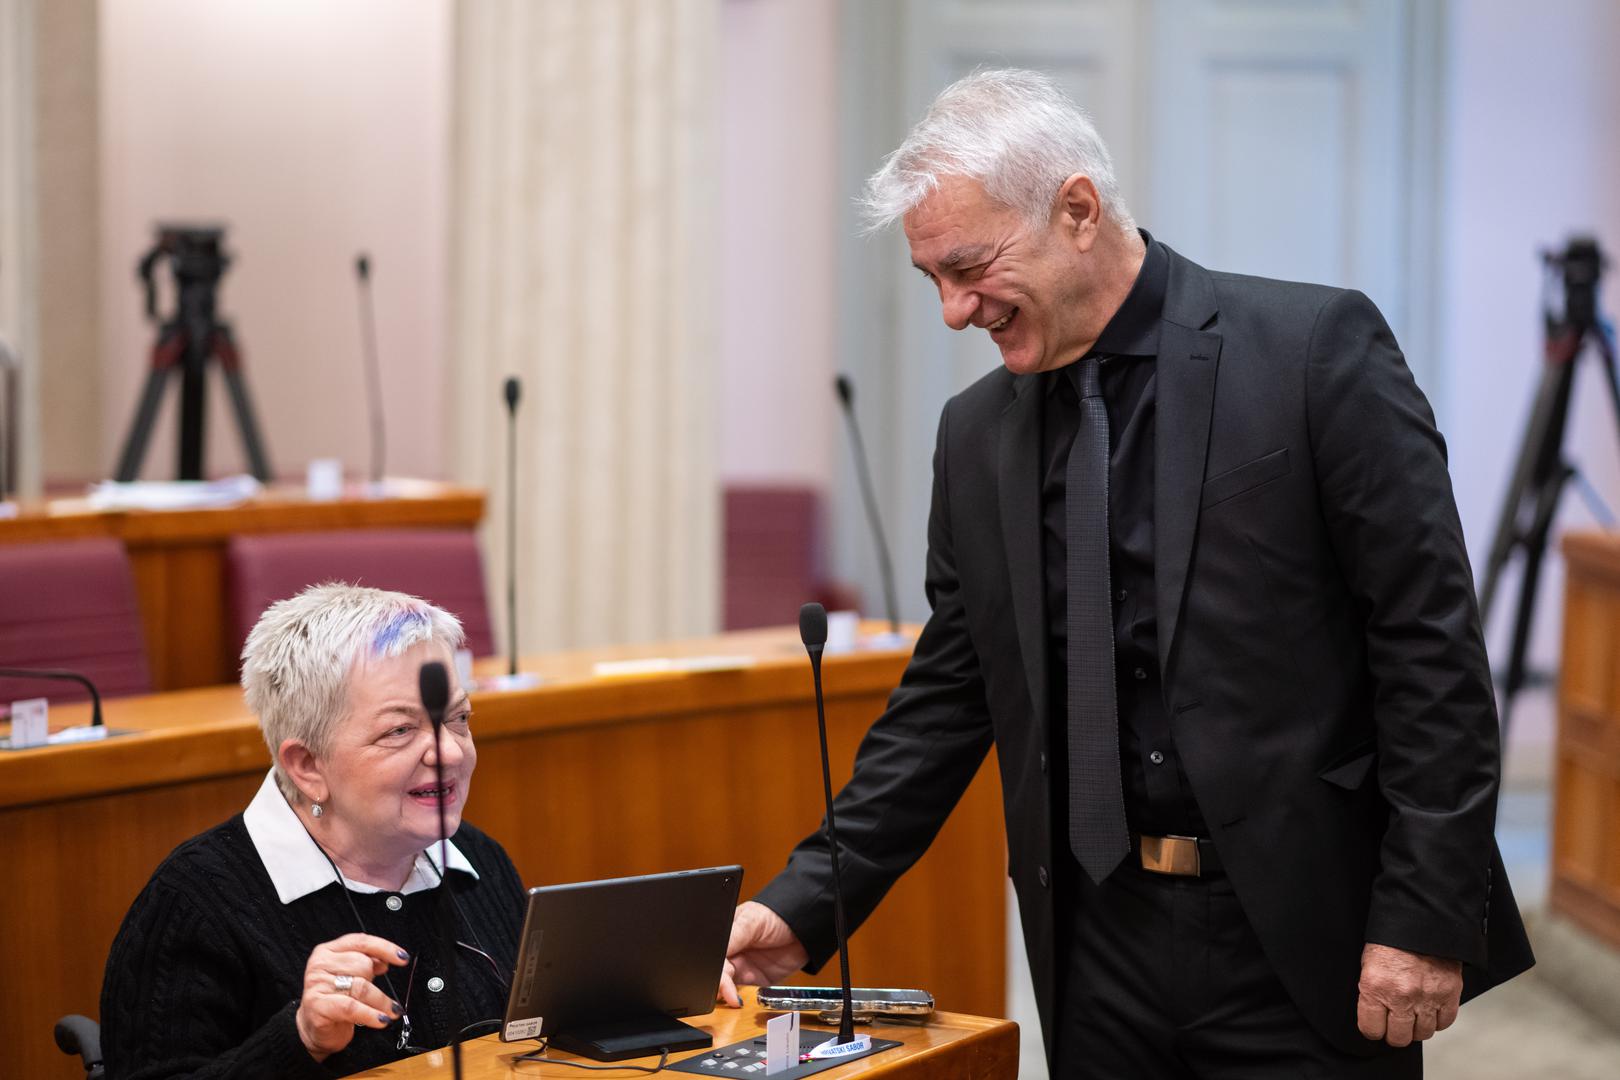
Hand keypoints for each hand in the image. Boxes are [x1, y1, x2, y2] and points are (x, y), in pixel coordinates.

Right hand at [295, 933, 409, 1060]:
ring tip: (391, 1011)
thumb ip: (367, 963)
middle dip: (375, 981)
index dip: (385, 948)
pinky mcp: (318, 1006)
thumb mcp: (352, 976)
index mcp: (328, 951)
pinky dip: (370, 1014)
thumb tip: (384, 960)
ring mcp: (317, 985)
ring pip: (360, 987)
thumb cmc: (335, 999)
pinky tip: (381, 1019)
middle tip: (380, 996)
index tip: (403, 958)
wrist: (314, 1028)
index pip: (360, 941)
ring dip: (381, 1001)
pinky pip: (352, 1007)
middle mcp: (320, 964)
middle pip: (362, 964)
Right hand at [717, 901, 808, 1007]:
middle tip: (725, 992)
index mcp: (724, 934)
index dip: (714, 966)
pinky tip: (739, 1001)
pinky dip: (738, 998)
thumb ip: (733, 937)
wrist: (806, 929)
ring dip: (725, 993)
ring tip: (731, 998)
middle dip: (718, 983)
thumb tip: (713, 954)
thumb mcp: (752, 921)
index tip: (719, 977)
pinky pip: (741, 993)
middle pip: (716, 971)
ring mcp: (741, 966)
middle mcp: (730, 952)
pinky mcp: (753, 980)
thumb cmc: (777, 915)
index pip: (712, 954)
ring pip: (724, 985)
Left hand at [1355, 942, 1462, 1046]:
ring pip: (1422, 1034)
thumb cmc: (1392, 940)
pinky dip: (1437, 1020)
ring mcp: (1427, 998)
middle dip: (1394, 1033)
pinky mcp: (1449, 995)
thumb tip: (1373, 1014)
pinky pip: (1444, 1023)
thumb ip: (1371, 992)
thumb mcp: (1368, 964)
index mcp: (1375, 987)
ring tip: (1413, 1016)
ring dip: (1417, 1028)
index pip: (1371, 1029)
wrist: (1421, 922)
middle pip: (1398, 1037)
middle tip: (1395, 1024)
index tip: (1375, 1026)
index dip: (1372, 1029)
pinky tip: (1430, 1011)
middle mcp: (1401, 996)